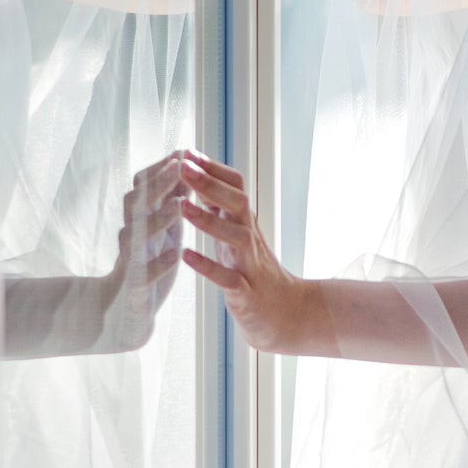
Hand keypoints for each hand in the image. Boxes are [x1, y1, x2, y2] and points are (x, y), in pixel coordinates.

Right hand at [93, 153, 184, 351]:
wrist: (128, 310)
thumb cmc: (148, 262)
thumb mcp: (161, 227)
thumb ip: (169, 199)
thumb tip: (183, 163)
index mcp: (140, 220)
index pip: (144, 187)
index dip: (161, 169)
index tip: (182, 152)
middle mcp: (131, 235)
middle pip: (138, 204)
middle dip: (158, 184)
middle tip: (178, 167)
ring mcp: (130, 261)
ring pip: (137, 235)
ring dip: (158, 219)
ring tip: (179, 206)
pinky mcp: (135, 288)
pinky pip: (143, 274)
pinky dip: (158, 263)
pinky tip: (174, 254)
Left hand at [178, 150, 309, 352]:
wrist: (286, 315)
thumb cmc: (255, 274)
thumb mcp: (238, 236)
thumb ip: (221, 210)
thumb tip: (201, 180)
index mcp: (245, 224)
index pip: (235, 186)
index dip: (213, 168)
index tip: (188, 152)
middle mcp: (250, 239)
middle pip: (237, 202)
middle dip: (209, 183)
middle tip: (183, 166)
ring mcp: (250, 266)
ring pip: (235, 236)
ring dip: (208, 221)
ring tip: (182, 206)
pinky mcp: (246, 294)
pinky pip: (228, 278)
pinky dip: (208, 267)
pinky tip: (186, 257)